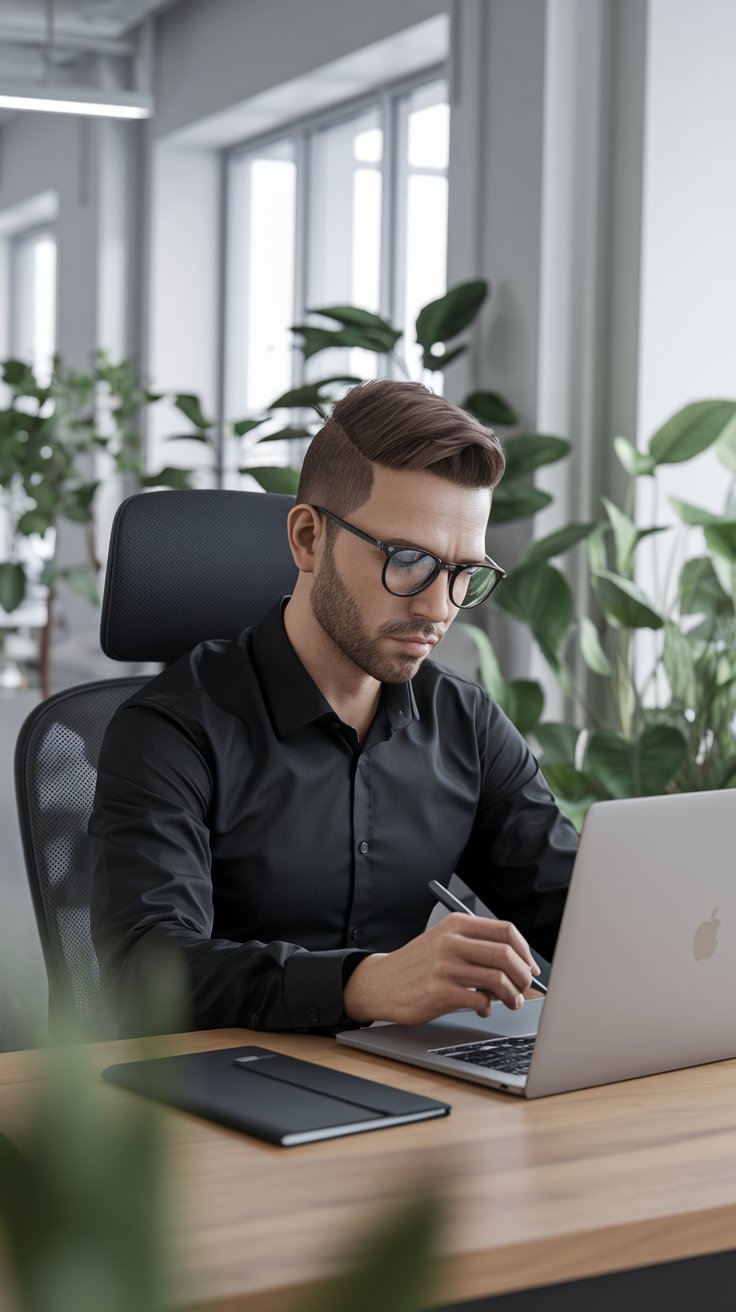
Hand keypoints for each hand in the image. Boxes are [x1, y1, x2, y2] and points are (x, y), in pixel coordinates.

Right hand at [343, 912, 540, 1025]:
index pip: (506, 931)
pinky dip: (488, 1008)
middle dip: (523, 975)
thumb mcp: (445, 942)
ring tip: (510, 1002)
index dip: (525, 951)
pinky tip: (482, 1009)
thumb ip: (477, 947)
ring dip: (511, 995)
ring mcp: (444, 966)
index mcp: (456, 924)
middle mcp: (451, 941)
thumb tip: (519, 965)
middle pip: (505, 954)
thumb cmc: (420, 965)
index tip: (531, 967)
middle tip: (524, 988)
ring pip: (497, 979)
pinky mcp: (439, 991)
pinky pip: (480, 1001)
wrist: (381, 983)